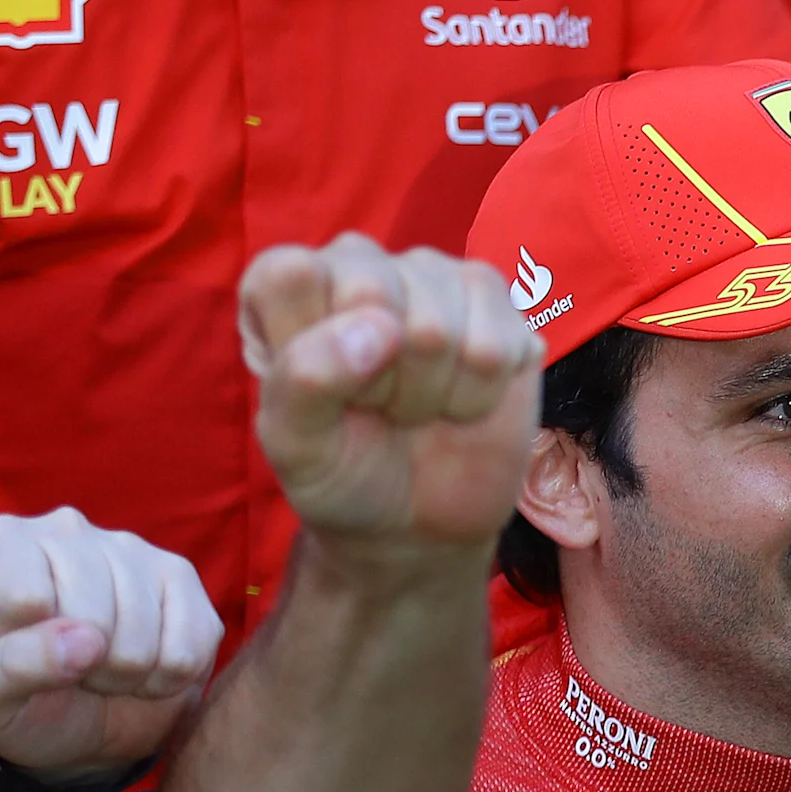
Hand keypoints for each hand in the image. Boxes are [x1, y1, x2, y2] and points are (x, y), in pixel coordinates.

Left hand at [0, 510, 221, 782]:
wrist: (82, 724)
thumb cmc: (20, 700)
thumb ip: (12, 669)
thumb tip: (86, 641)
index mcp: (3, 542)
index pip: (27, 599)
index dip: (27, 647)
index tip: (17, 652)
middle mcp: (68, 529)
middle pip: (91, 617)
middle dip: (84, 667)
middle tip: (69, 669)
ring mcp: (133, 549)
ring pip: (141, 634)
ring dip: (125, 675)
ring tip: (103, 668)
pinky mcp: (182, 578)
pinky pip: (188, 647)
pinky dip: (167, 678)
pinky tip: (145, 667)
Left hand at [238, 233, 541, 563]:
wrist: (415, 523)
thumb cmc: (342, 472)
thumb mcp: (294, 444)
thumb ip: (307, 379)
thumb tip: (381, 326)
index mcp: (289, 285)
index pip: (295, 273)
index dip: (319, 347)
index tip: (327, 392)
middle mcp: (362, 268)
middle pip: (374, 290)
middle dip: (383, 376)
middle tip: (379, 407)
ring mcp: (436, 280)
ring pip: (441, 322)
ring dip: (436, 390)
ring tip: (420, 408)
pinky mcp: (499, 307)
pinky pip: (501, 339)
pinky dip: (484, 392)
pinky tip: (465, 401)